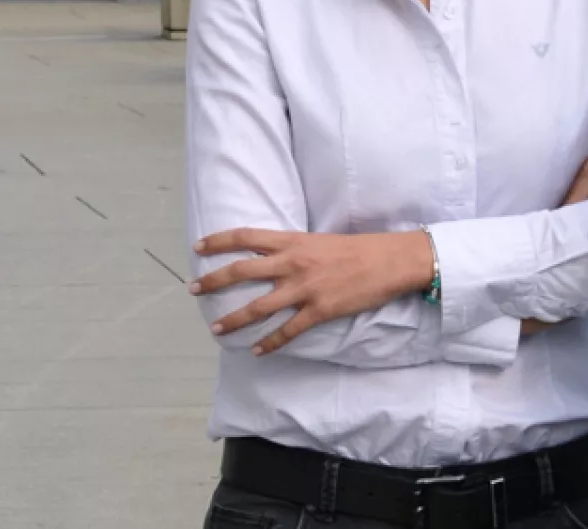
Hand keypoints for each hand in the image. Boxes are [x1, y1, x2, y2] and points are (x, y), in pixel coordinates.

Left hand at [190, 228, 435, 354]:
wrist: (395, 261)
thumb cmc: (363, 248)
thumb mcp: (324, 241)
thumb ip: (298, 249)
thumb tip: (277, 258)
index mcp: (294, 242)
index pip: (247, 236)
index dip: (219, 241)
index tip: (198, 247)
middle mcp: (293, 263)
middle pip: (242, 271)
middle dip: (213, 281)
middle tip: (193, 289)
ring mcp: (305, 288)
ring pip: (258, 307)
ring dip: (234, 320)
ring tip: (217, 328)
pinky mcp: (321, 310)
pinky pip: (289, 330)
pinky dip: (271, 343)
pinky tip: (258, 351)